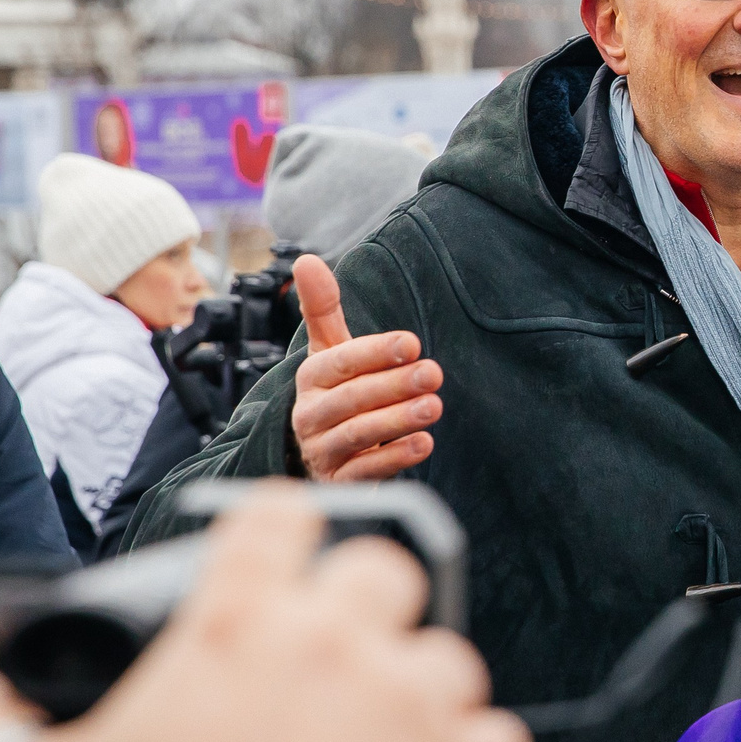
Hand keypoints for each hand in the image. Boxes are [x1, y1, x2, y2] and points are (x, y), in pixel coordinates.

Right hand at [0, 486, 533, 741]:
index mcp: (234, 624)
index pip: (280, 512)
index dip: (281, 524)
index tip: (278, 553)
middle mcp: (333, 641)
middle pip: (384, 564)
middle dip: (363, 600)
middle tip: (334, 653)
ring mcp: (408, 698)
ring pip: (446, 651)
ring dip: (419, 684)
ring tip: (382, 733)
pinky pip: (494, 732)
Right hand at [290, 254, 443, 480]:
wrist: (322, 453)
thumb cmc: (335, 392)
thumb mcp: (330, 351)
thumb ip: (323, 308)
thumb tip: (307, 259)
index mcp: (311, 378)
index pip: (340, 362)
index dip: (375, 352)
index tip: (412, 343)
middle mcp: (310, 415)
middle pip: (351, 399)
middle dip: (393, 385)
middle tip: (434, 374)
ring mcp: (322, 451)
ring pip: (357, 435)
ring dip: (397, 421)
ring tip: (433, 407)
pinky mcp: (339, 482)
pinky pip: (364, 472)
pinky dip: (394, 458)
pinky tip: (423, 444)